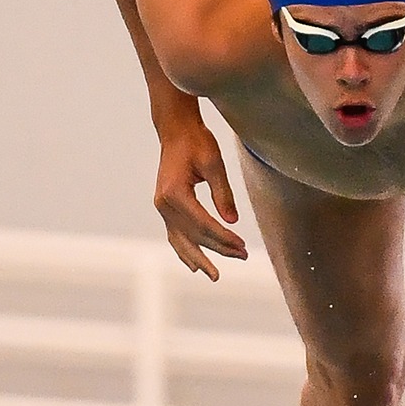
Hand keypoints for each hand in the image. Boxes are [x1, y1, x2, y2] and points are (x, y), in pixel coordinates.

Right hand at [153, 125, 247, 279]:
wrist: (176, 131)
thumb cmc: (196, 141)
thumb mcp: (214, 164)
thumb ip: (223, 193)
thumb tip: (233, 222)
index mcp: (175, 192)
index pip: (203, 223)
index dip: (223, 237)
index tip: (242, 246)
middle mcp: (164, 203)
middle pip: (194, 234)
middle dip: (219, 248)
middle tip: (242, 257)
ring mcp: (162, 207)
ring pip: (181, 240)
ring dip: (199, 258)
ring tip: (214, 275)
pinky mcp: (165, 207)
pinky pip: (175, 234)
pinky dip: (184, 250)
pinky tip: (195, 264)